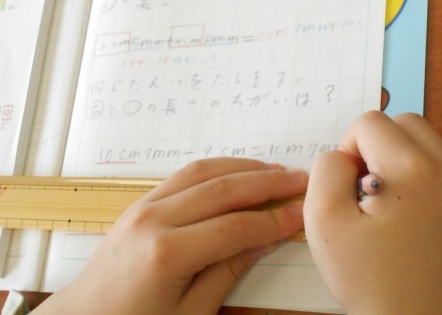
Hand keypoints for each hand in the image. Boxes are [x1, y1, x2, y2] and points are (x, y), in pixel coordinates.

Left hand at [34, 158, 306, 314]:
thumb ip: (226, 273)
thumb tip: (263, 240)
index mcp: (166, 255)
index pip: (235, 227)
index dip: (273, 220)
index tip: (301, 212)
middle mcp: (154, 220)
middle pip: (222, 190)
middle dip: (265, 183)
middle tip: (299, 180)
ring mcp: (143, 206)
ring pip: (202, 173)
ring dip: (242, 168)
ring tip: (274, 171)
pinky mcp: (139, 203)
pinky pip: (183, 176)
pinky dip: (215, 169)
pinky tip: (236, 172)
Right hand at [304, 111, 441, 314]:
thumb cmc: (369, 279)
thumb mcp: (324, 221)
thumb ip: (327, 169)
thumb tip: (345, 156)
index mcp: (414, 168)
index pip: (370, 122)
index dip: (347, 149)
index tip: (347, 189)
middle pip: (405, 123)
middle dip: (376, 145)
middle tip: (365, 190)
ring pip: (427, 144)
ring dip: (399, 159)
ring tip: (387, 204)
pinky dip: (421, 180)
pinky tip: (410, 218)